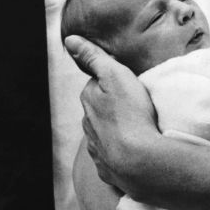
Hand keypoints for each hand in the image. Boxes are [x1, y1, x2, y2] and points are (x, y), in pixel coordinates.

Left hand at [64, 35, 161, 194]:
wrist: (140, 162)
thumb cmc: (131, 114)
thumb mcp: (116, 75)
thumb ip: (93, 57)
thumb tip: (70, 40)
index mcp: (88, 100)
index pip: (96, 85)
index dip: (112, 82)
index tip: (128, 85)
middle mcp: (87, 125)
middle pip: (99, 110)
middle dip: (112, 107)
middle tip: (135, 106)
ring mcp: (97, 149)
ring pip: (104, 133)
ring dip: (116, 130)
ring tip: (137, 129)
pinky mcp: (108, 170)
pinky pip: (112, 157)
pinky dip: (120, 152)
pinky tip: (134, 152)